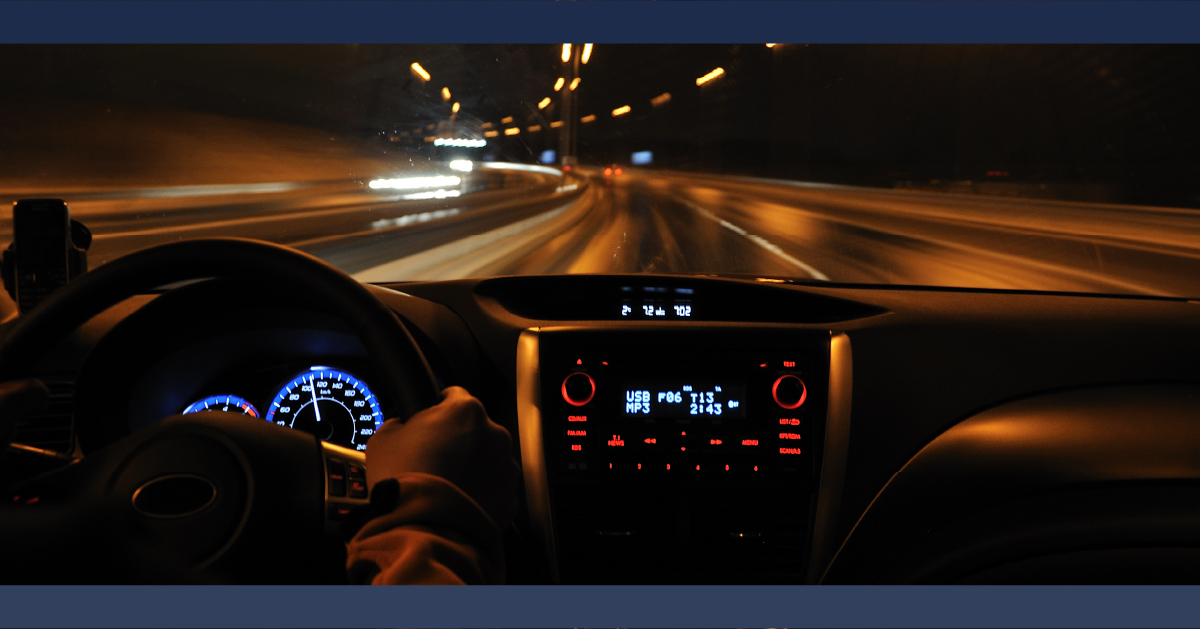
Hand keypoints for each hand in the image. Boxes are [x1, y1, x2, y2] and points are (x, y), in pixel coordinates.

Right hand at [365, 386, 518, 527]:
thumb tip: (400, 426)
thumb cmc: (403, 482)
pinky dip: (481, 494)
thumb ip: (398, 424)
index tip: (428, 423)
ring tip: (446, 484)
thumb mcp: (383, 440)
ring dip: (472, 467)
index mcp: (465, 411)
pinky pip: (494, 490)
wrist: (420, 527)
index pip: (454, 396)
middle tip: (433, 460)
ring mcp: (506, 466)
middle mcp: (494, 434)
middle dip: (458, 442)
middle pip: (475, 430)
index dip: (437, 409)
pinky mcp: (509, 497)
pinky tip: (458, 501)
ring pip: (488, 460)